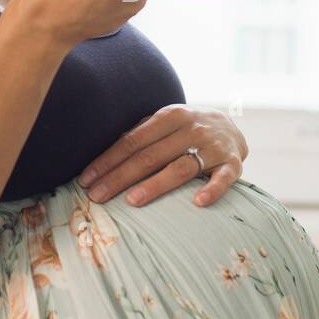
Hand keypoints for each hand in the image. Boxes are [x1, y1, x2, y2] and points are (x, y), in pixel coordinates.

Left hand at [77, 104, 248, 207]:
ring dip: (155, 185)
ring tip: (132, 201)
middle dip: (120, 177)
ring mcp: (213, 146)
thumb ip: (139, 135)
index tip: (86, 179)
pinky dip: (212, 190)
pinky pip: (222, 178)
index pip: (133, 141)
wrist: (231, 125)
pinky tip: (197, 203)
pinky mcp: (232, 164)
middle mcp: (191, 128)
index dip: (108, 160)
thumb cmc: (184, 129)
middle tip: (97, 196)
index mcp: (170, 116)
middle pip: (150, 156)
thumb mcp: (163, 123)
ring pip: (180, 167)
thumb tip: (103, 156)